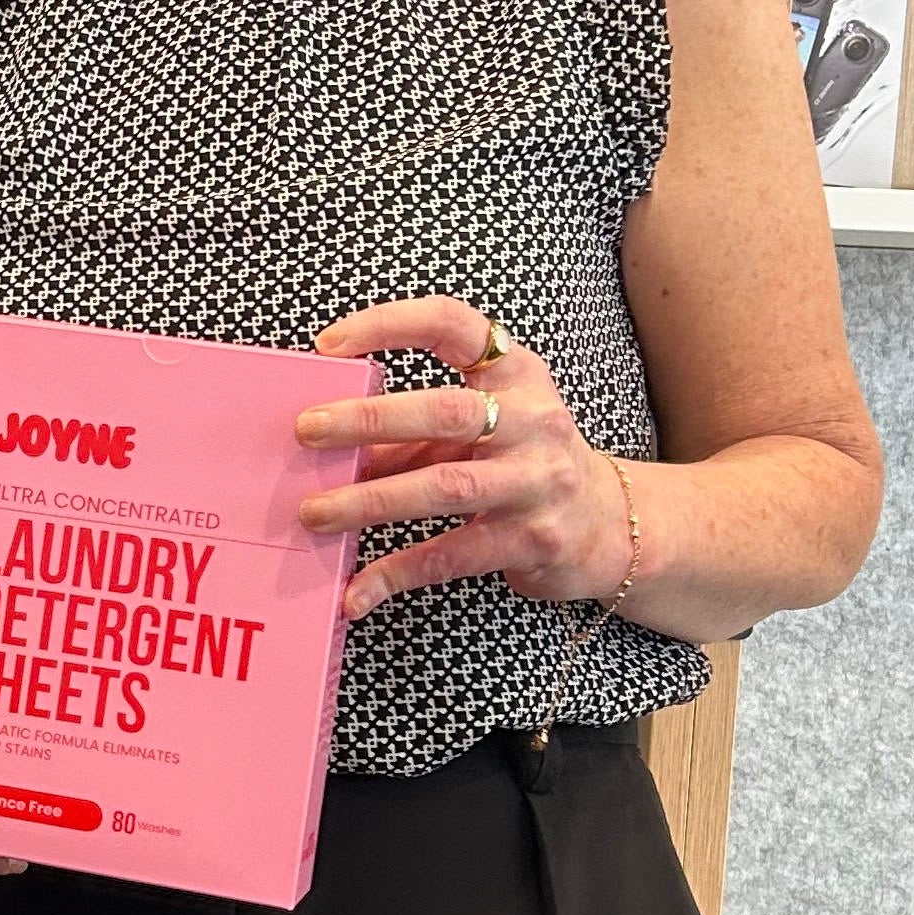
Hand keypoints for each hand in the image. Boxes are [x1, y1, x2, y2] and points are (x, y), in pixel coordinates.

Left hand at [294, 297, 634, 622]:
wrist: (607, 526)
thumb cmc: (523, 464)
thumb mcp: (477, 432)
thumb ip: (409, 435)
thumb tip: (326, 449)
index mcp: (516, 373)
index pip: (454, 325)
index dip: (391, 324)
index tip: (329, 343)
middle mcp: (533, 420)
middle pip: (447, 411)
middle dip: (371, 419)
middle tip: (306, 430)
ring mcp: (537, 482)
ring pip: (445, 488)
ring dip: (371, 501)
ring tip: (315, 512)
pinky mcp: (532, 541)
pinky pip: (451, 556)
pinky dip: (396, 573)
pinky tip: (356, 591)